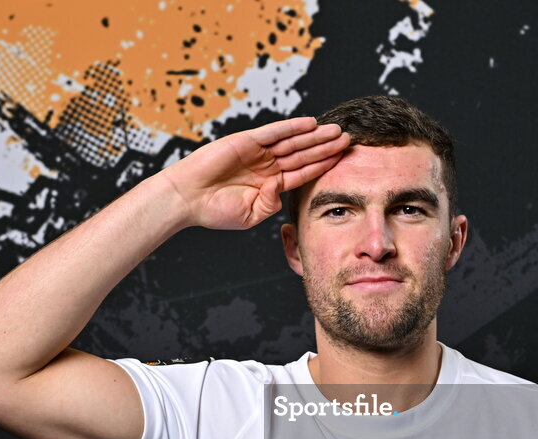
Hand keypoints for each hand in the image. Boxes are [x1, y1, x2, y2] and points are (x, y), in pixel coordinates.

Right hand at [160, 117, 348, 230]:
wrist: (188, 199)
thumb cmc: (214, 210)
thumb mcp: (251, 214)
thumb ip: (270, 204)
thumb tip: (283, 193)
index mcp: (270, 183)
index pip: (303, 172)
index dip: (324, 165)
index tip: (343, 160)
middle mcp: (267, 165)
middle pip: (303, 154)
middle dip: (326, 147)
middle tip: (349, 140)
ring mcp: (258, 152)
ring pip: (293, 141)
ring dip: (315, 136)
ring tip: (337, 131)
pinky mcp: (246, 141)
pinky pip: (273, 132)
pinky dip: (291, 127)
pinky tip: (310, 124)